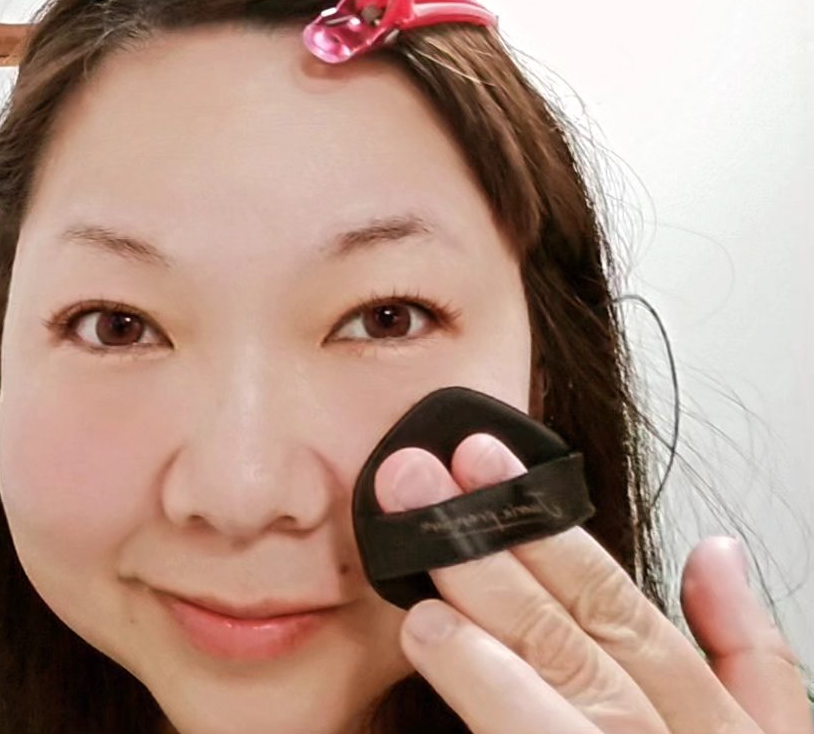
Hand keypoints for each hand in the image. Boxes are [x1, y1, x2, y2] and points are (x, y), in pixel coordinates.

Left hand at [374, 433, 812, 733]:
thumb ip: (751, 655)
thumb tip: (715, 550)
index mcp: (720, 726)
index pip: (618, 608)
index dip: (546, 528)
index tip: (483, 459)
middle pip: (576, 647)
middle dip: (490, 557)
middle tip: (415, 489)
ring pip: (566, 720)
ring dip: (491, 660)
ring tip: (424, 609)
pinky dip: (501, 719)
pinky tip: (448, 669)